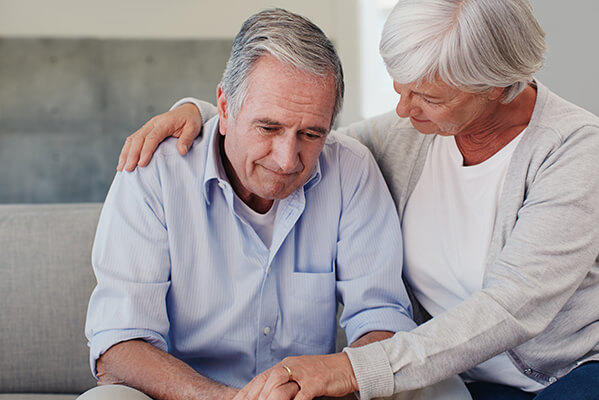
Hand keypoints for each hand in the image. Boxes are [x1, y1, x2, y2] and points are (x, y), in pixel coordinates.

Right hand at [117, 103, 202, 171]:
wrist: (188, 111)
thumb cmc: (191, 121)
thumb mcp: (193, 128)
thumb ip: (187, 139)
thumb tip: (182, 151)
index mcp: (163, 123)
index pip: (151, 138)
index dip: (145, 151)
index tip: (141, 164)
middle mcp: (152, 124)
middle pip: (138, 139)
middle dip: (132, 155)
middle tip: (128, 169)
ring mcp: (147, 127)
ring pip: (132, 139)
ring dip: (126, 154)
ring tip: (121, 168)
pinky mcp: (145, 130)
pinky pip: (133, 140)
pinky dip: (127, 150)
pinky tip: (123, 161)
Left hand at [233, 353, 357, 399]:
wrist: (347, 367)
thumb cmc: (323, 374)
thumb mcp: (300, 375)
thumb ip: (285, 382)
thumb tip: (268, 394)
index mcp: (286, 365)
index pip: (261, 378)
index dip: (247, 391)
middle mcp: (292, 367)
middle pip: (266, 381)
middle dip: (253, 397)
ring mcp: (303, 374)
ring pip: (278, 386)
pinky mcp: (316, 383)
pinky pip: (300, 397)